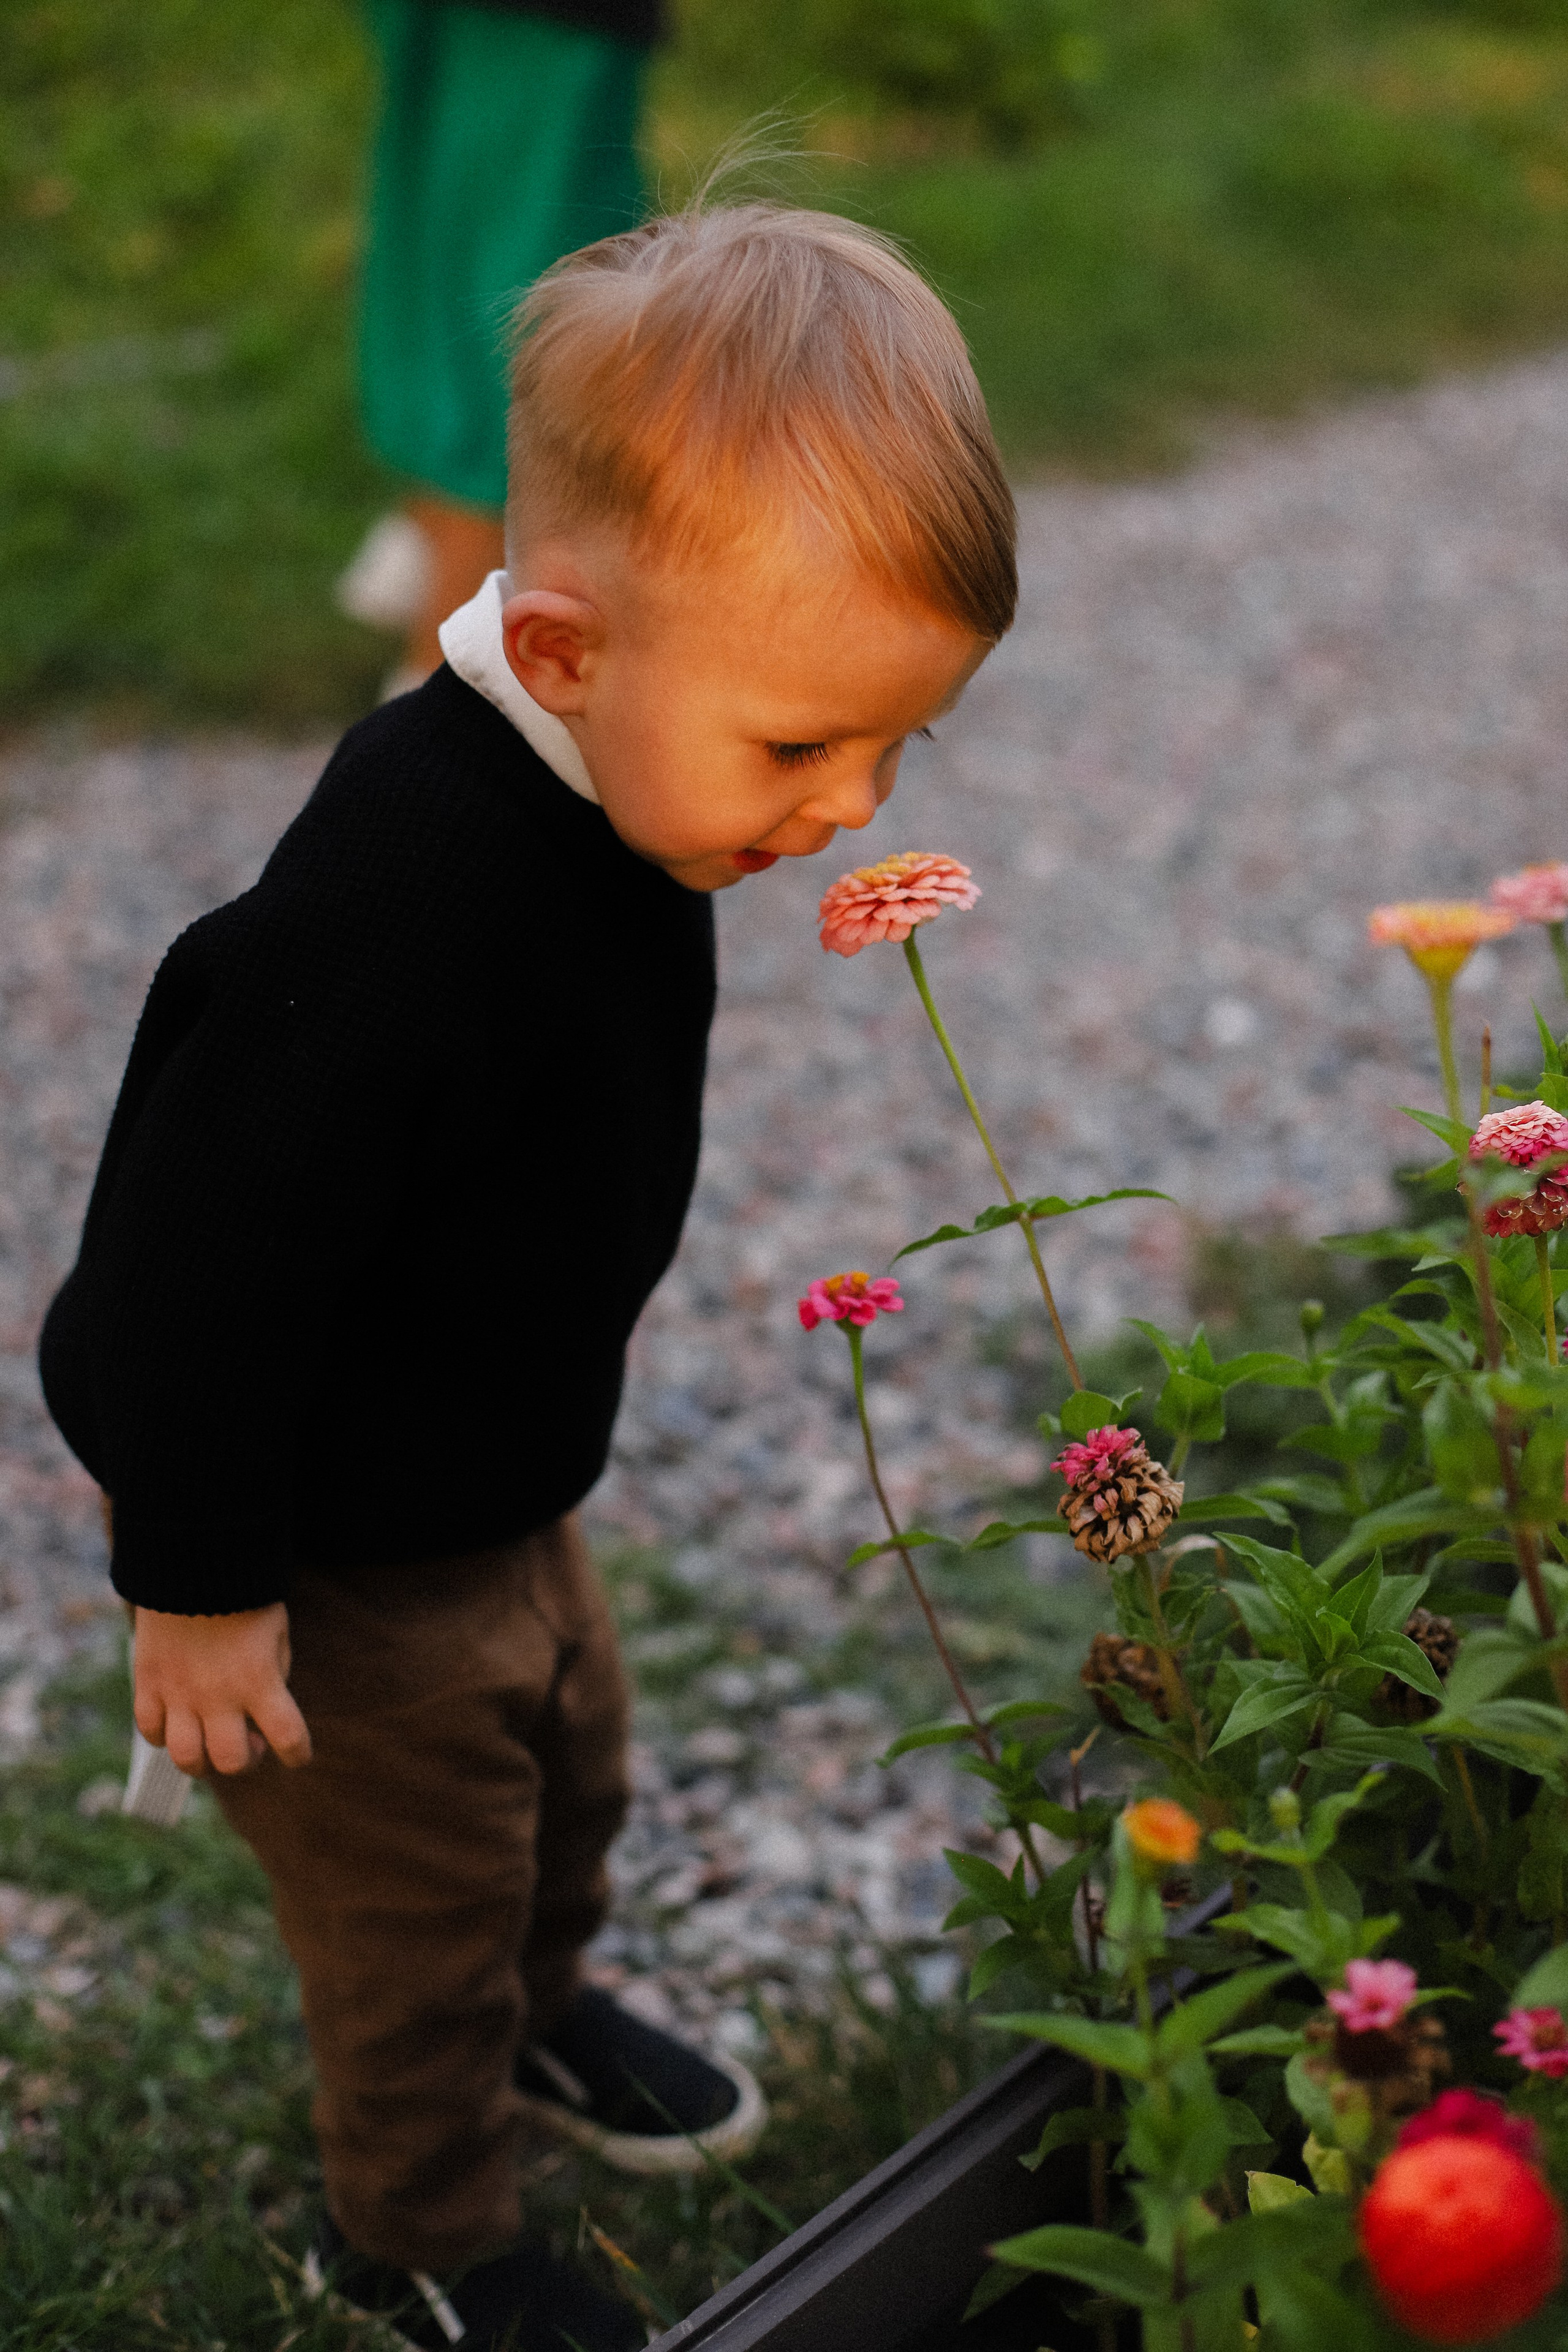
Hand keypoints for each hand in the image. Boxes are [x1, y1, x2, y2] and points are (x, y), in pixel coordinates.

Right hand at [132, 1602, 311, 1776]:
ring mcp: (179, 1692)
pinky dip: (163, 1735)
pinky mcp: (149, 1682)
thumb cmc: (244, 1598)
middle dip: (245, 1760)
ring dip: (202, 1760)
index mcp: (259, 1680)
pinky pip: (150, 1731)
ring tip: (209, 1740)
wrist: (192, 1561)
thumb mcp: (276, 1633)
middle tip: (248, 1739)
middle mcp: (218, 1695)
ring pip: (187, 1758)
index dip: (298, 1754)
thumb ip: (273, 1677)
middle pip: (231, 1761)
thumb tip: (262, 1717)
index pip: (288, 1738)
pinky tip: (176, 1720)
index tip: (297, 1754)